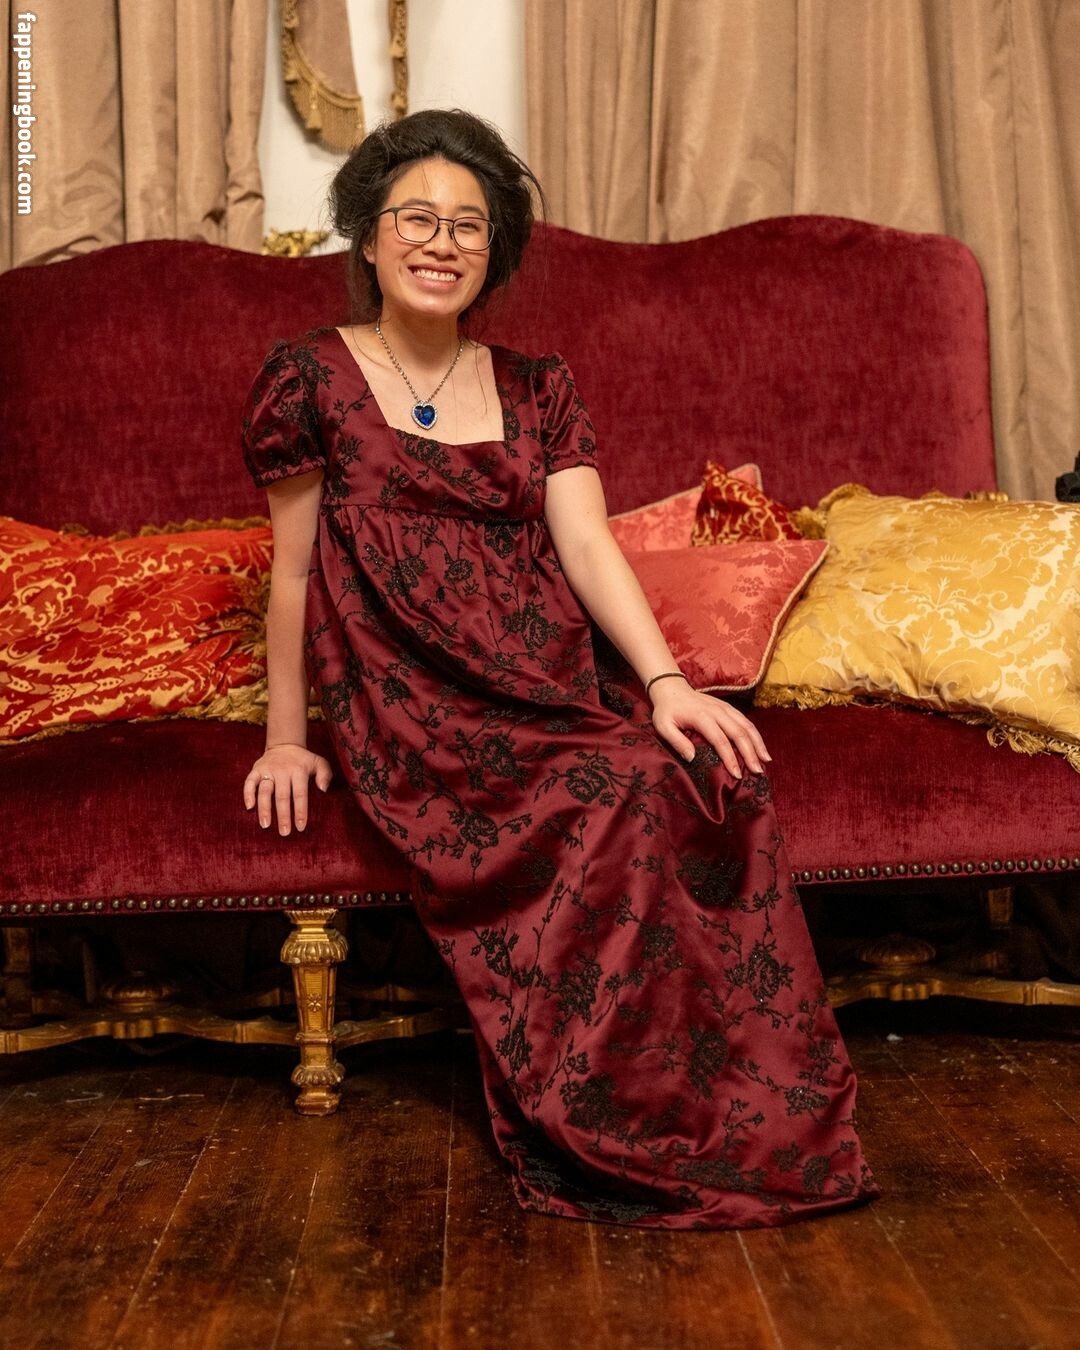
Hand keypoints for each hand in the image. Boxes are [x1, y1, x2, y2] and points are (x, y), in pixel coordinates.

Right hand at [243, 742, 333, 835]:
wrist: (285, 744)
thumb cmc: (304, 760)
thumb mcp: (319, 762)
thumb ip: (325, 774)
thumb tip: (323, 790)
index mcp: (299, 771)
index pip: (300, 794)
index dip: (300, 811)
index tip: (300, 827)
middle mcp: (282, 771)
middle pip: (282, 796)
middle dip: (283, 816)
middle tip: (284, 832)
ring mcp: (268, 770)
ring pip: (264, 791)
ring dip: (264, 808)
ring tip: (265, 825)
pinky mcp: (256, 769)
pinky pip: (249, 782)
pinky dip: (248, 794)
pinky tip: (249, 807)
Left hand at [649, 679, 771, 776]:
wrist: (672, 689)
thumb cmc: (667, 711)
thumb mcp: (663, 726)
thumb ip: (676, 741)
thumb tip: (692, 759)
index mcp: (702, 717)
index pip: (720, 740)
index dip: (730, 758)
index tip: (736, 774)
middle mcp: (717, 711)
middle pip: (739, 733)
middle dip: (750, 753)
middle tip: (757, 771)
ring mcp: (725, 708)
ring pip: (747, 726)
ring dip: (758, 743)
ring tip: (766, 761)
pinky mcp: (729, 708)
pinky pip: (746, 721)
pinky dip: (756, 735)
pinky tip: (761, 747)